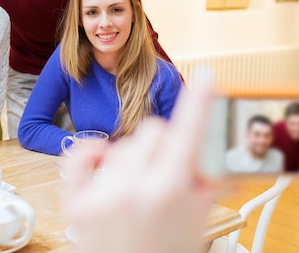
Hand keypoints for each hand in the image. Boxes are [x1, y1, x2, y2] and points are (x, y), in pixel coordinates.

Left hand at [63, 78, 215, 252]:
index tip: (206, 77)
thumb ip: (211, 180)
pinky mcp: (75, 202)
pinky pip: (80, 156)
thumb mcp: (199, 220)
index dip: (200, 102)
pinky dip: (94, 153)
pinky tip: (105, 161)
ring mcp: (100, 194)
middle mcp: (133, 189)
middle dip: (166, 147)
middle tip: (169, 174)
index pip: (188, 133)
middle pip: (154, 132)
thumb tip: (223, 149)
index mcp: (170, 192)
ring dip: (135, 157)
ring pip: (123, 143)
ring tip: (140, 189)